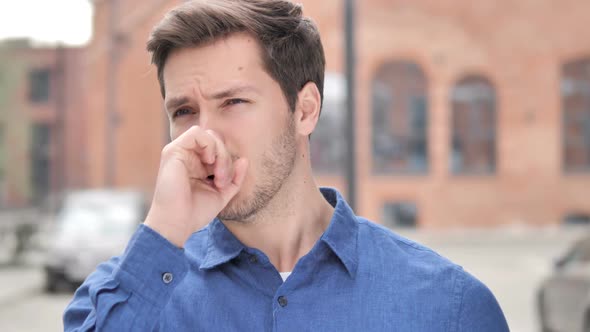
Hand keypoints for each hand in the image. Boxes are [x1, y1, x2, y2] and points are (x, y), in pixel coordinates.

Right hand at [144, 125, 247, 246]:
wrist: (177, 223)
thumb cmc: (195, 212)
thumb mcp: (222, 194)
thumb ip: (235, 178)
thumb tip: (244, 160)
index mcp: (198, 165)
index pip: (219, 149)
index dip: (228, 162)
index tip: (225, 184)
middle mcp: (188, 156)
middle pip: (216, 140)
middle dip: (225, 157)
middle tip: (222, 180)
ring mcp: (180, 152)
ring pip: (208, 135)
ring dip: (220, 153)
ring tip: (217, 175)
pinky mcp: (173, 151)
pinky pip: (196, 133)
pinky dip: (209, 145)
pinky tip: (209, 162)